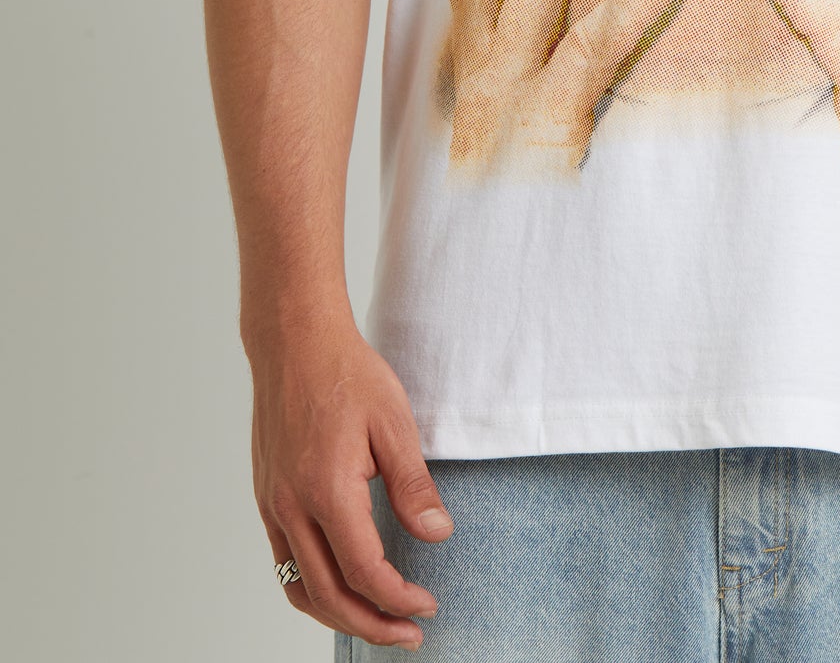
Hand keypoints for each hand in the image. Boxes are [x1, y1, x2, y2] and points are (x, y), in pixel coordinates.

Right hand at [250, 310, 451, 651]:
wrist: (294, 341)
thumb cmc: (347, 373)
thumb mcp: (395, 422)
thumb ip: (414, 486)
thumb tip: (437, 536)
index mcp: (327, 490)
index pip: (364, 571)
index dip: (398, 599)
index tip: (427, 605)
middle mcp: (292, 507)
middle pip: (328, 596)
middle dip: (371, 625)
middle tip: (409, 634)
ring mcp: (273, 506)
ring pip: (299, 588)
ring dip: (339, 616)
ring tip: (378, 621)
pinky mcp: (266, 499)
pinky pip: (284, 562)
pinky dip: (313, 589)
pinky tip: (342, 585)